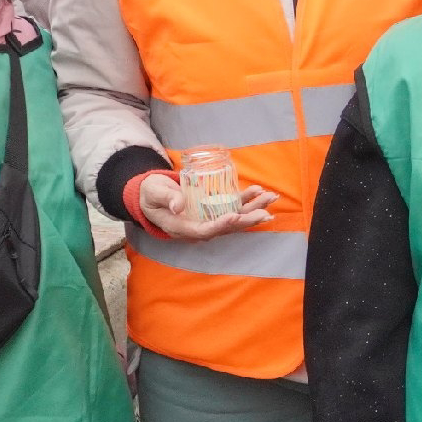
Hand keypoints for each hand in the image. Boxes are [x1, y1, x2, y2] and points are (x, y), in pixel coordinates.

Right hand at [136, 173, 276, 240]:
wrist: (152, 196)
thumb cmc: (151, 195)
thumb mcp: (153, 194)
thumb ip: (166, 198)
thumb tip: (179, 205)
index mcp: (183, 228)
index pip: (205, 230)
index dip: (221, 225)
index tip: (234, 216)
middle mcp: (199, 226)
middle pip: (226, 227)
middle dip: (247, 220)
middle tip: (265, 213)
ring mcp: (208, 218)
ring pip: (234, 217)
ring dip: (253, 209)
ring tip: (271, 199)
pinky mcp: (213, 208)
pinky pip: (232, 206)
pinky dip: (246, 199)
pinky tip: (259, 191)